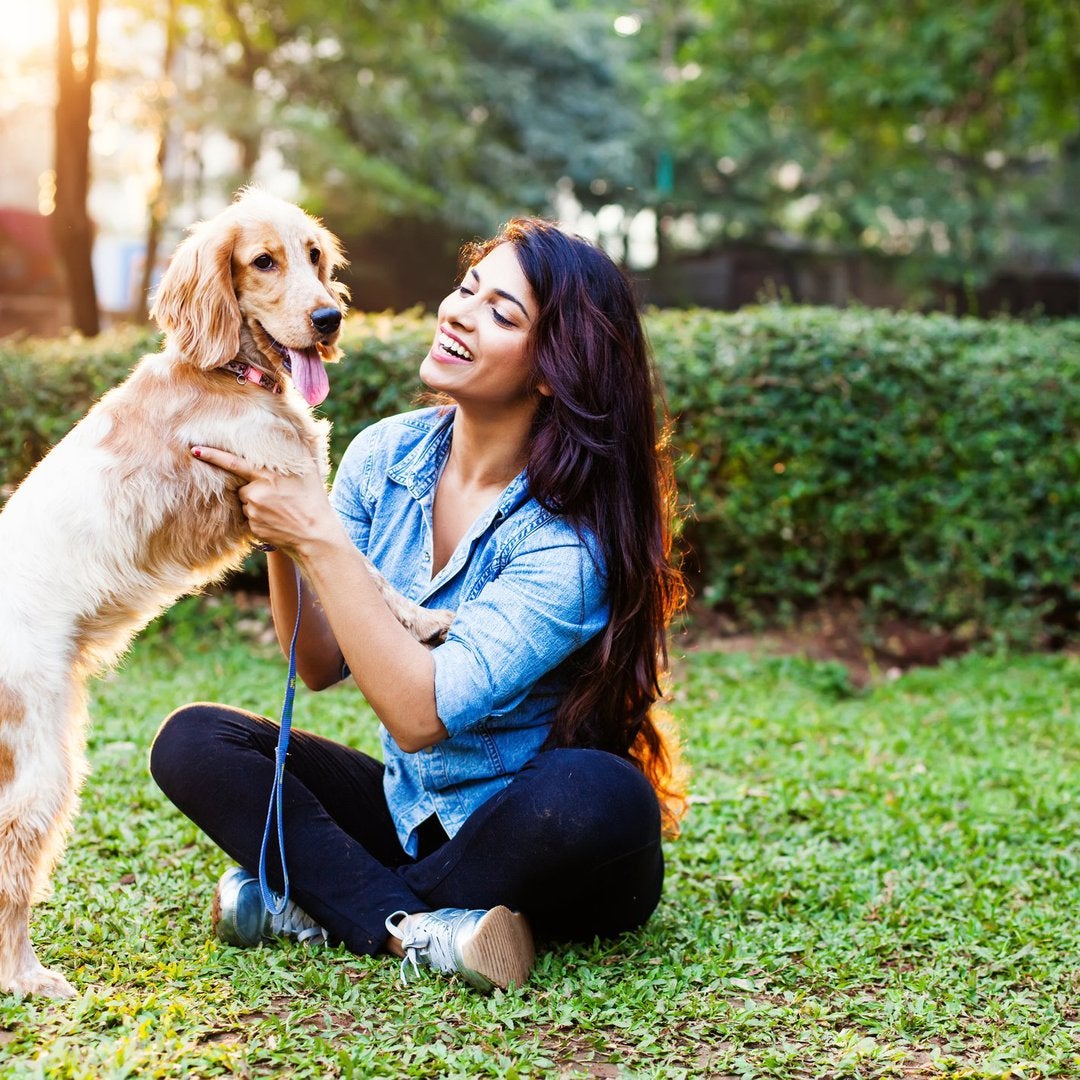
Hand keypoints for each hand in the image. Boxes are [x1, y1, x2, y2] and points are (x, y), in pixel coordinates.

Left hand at [191, 445, 334, 554]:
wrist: (316, 535)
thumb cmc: (314, 500)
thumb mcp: (309, 471)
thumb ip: (297, 449)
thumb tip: (289, 427)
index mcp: (270, 474)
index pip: (235, 463)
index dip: (213, 455)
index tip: (194, 450)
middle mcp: (258, 491)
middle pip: (242, 486)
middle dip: (254, 488)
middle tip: (278, 497)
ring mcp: (254, 510)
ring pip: (245, 502)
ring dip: (256, 503)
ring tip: (279, 509)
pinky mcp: (253, 526)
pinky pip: (249, 517)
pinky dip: (259, 517)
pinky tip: (276, 520)